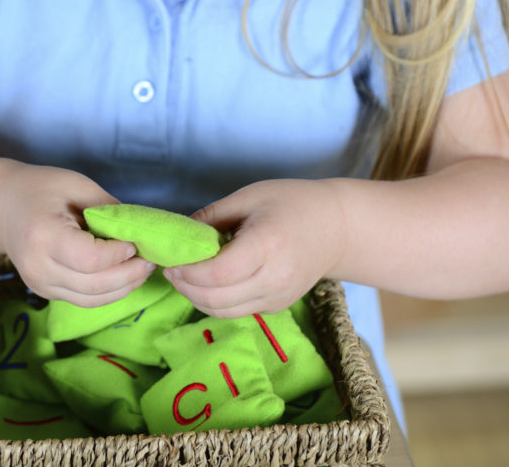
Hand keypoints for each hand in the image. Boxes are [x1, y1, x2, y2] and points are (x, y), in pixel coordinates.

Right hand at [0, 164, 155, 306]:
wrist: (1, 205)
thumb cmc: (40, 188)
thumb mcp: (76, 184)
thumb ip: (108, 209)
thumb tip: (141, 232)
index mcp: (42, 235)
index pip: (90, 260)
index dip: (119, 255)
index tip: (134, 242)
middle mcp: (37, 266)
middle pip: (94, 285)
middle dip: (130, 275)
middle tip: (151, 260)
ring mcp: (39, 284)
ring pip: (92, 299)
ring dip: (124, 287)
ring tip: (142, 269)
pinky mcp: (44, 292)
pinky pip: (84, 300)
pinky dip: (109, 291)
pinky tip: (124, 275)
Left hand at [164, 179, 347, 317]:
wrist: (337, 227)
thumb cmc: (291, 203)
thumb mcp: (248, 197)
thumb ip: (210, 217)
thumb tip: (177, 235)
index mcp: (266, 245)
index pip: (217, 273)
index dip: (187, 272)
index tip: (172, 261)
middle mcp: (274, 278)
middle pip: (216, 298)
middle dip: (185, 287)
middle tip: (172, 270)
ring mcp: (278, 297)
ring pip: (223, 312)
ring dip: (196, 299)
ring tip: (185, 278)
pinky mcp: (278, 306)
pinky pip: (237, 312)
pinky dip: (216, 302)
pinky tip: (208, 283)